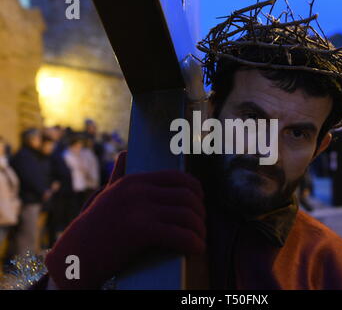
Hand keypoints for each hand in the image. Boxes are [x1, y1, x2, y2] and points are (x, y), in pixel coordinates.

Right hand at [44, 151, 205, 288]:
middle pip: (187, 196)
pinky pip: (179, 235)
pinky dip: (193, 243)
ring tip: (200, 240)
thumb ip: (118, 175)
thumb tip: (125, 153)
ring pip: (186, 215)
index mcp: (134, 181)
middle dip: (200, 212)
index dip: (195, 190)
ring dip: (199, 230)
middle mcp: (138, 190)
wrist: (75, 255)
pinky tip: (197, 250)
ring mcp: (139, 209)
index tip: (199, 204)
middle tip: (200, 226)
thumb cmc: (94, 227)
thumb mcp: (107, 194)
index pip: (177, 177)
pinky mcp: (140, 231)